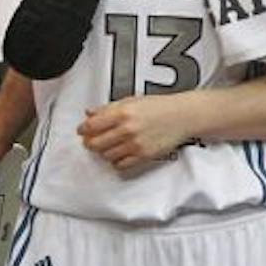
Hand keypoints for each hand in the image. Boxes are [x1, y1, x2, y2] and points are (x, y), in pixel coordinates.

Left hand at [77, 94, 195, 172]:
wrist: (183, 115)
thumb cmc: (159, 106)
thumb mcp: (131, 100)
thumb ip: (108, 108)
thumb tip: (89, 113)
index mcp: (122, 113)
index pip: (91, 126)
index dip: (83, 130)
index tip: (82, 131)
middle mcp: (127, 129)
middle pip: (95, 143)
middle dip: (90, 143)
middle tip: (92, 141)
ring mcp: (135, 144)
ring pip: (106, 155)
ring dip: (104, 152)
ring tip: (109, 145)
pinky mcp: (144, 155)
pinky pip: (121, 165)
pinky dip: (116, 161)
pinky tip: (119, 154)